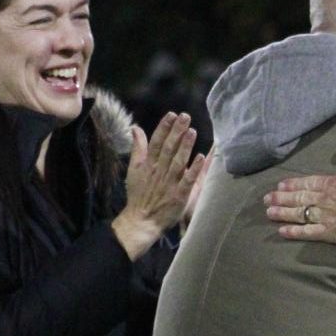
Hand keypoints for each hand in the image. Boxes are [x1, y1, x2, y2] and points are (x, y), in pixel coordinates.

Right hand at [111, 113, 207, 260]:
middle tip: (185, 116)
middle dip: (176, 131)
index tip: (172, 114)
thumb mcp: (134, 169)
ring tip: (192, 131)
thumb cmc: (139, 195)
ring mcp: (169, 183)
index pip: (156, 142)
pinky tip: (201, 157)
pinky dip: (193, 169)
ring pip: (178, 162)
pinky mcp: (179, 195)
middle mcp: (158, 171)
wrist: (141, 221)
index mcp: (148, 164)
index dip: (164, 127)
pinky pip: (187, 180)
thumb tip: (135, 128)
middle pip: (168, 148)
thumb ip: (137, 148)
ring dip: (185, 146)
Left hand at [263, 139, 335, 245]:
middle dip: (281, 198)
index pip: (308, 182)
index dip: (293, 183)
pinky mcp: (329, 233)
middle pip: (298, 197)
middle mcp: (324, 199)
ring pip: (298, 213)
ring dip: (282, 213)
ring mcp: (325, 217)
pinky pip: (307, 232)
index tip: (280, 184)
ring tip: (269, 213)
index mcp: (334, 183)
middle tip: (267, 199)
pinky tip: (282, 232)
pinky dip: (294, 232)